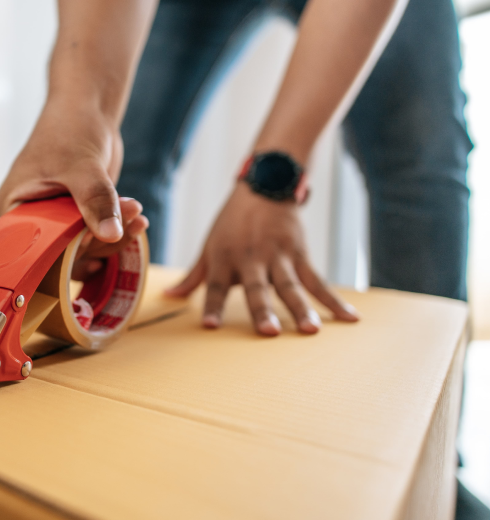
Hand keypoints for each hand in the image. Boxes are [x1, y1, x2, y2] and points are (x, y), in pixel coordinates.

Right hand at [0, 98, 148, 262]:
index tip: (95, 243)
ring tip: (137, 213)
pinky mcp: (78, 217)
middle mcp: (32, 219)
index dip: (66, 252)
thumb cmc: (69, 129)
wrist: (86, 109)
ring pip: (86, 245)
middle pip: (64, 250)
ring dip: (115, 234)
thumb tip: (111, 234)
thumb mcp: (81, 166)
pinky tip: (138, 220)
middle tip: (129, 217)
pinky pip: (97, 234)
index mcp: (14, 209)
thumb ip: (95, 200)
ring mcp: (57, 219)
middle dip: (99, 239)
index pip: (36, 247)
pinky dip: (119, 229)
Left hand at [167, 182, 358, 334]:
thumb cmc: (231, 224)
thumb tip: (169, 297)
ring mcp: (278, 257)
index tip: (209, 326)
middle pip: (256, 289)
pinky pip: (318, 281)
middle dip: (262, 310)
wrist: (264, 187)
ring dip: (302, 309)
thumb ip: (194, 276)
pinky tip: (350, 319)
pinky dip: (334, 301)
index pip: (215, 287)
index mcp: (223, 259)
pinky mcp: (300, 255)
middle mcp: (250, 259)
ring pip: (291, 287)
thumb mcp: (209, 247)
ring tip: (310, 332)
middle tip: (267, 332)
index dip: (212, 305)